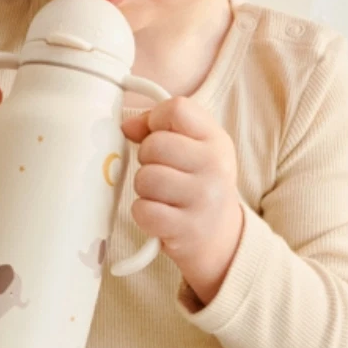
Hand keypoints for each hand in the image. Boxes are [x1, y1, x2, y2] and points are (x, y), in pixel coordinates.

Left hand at [121, 96, 243, 304]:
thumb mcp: (195, 149)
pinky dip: (144, 214)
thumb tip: (126, 126)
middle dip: (147, 159)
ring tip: (161, 195)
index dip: (156, 120)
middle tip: (161, 172)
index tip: (157, 135)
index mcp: (217, 141)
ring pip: (145, 178)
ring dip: (144, 188)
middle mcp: (216, 167)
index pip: (177, 109)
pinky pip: (143, 210)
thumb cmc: (198, 185)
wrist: (221, 238)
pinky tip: (160, 215)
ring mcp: (204, 199)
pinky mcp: (187, 229)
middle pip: (155, 144)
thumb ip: (159, 128)